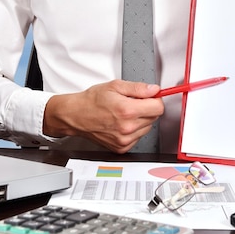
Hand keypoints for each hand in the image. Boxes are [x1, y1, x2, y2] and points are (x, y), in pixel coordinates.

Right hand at [43, 80, 163, 152]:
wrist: (76, 116)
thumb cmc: (92, 101)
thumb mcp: (115, 86)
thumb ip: (138, 88)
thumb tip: (154, 90)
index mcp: (127, 110)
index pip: (158, 107)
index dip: (155, 99)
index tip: (150, 97)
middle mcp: (127, 127)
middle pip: (154, 117)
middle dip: (147, 108)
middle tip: (132, 103)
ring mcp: (124, 139)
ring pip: (147, 128)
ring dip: (140, 120)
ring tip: (124, 113)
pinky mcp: (122, 147)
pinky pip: (138, 137)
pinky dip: (133, 130)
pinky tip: (121, 123)